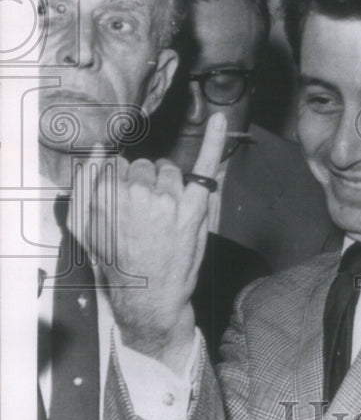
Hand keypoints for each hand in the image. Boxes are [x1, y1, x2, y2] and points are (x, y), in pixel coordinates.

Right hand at [72, 112, 226, 370]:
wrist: (148, 298)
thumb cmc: (115, 262)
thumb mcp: (82, 228)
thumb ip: (83, 185)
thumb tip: (96, 148)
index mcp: (107, 195)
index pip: (119, 166)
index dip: (124, 185)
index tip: (126, 205)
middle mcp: (138, 193)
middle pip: (145, 166)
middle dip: (146, 184)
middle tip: (146, 217)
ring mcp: (169, 199)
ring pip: (168, 170)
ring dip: (168, 185)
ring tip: (164, 218)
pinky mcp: (195, 207)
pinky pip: (205, 167)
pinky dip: (214, 141)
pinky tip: (219, 121)